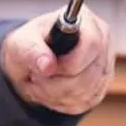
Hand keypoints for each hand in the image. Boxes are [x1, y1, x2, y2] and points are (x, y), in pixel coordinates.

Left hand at [0, 8, 114, 113]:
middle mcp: (102, 41)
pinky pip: (84, 103)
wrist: (30, 60)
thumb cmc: (28, 44)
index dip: (69, 63)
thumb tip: (47, 65)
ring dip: (55, 95)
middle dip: (56, 84)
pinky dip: (61, 102)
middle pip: (89, 75)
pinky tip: (49, 91)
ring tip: (39, 83)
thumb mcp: (21, 42)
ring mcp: (104, 65)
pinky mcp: (101, 86)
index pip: (92, 45)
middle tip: (35, 78)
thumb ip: (32, 51)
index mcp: (86, 22)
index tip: (45, 68)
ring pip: (86, 93)